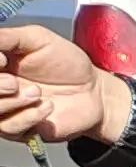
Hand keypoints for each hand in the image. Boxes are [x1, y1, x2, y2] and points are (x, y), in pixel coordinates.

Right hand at [0, 25, 115, 145]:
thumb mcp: (37, 39)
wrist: (94, 91)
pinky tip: (47, 107)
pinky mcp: (19, 129)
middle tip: (14, 83)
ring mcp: (5, 108)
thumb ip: (7, 37)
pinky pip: (8, 128)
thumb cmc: (67, 63)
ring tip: (38, 94)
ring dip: (11, 103)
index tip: (3, 59)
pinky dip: (28, 117)